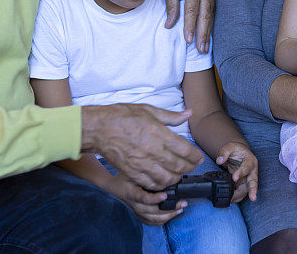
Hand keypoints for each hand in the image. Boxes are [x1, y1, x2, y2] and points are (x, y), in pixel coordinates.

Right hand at [82, 104, 203, 189]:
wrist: (98, 128)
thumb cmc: (122, 116)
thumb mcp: (149, 110)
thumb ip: (171, 116)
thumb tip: (189, 113)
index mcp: (159, 134)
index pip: (185, 150)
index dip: (195, 156)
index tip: (199, 158)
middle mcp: (153, 150)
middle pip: (179, 166)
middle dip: (189, 168)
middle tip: (191, 167)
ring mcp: (142, 163)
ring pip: (167, 178)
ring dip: (176, 178)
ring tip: (178, 174)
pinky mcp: (132, 172)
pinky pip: (151, 184)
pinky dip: (160, 185)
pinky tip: (162, 180)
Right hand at [104, 172, 187, 225]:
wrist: (113, 187)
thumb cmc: (123, 177)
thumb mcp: (130, 171)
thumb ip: (143, 171)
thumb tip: (160, 168)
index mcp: (131, 193)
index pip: (143, 198)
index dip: (154, 198)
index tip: (165, 195)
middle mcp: (134, 205)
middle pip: (152, 212)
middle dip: (169, 209)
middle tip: (182, 203)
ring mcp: (137, 211)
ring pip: (153, 219)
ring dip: (168, 216)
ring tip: (180, 209)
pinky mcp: (139, 214)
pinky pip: (151, 222)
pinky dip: (162, 220)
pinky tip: (172, 215)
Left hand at [162, 0, 214, 52]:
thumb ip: (171, 6)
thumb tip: (169, 25)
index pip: (192, 10)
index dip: (190, 26)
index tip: (188, 40)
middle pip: (205, 16)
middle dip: (203, 34)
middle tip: (201, 49)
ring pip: (210, 16)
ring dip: (207, 32)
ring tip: (205, 48)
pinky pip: (211, 12)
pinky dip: (209, 25)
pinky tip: (207, 36)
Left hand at [216, 141, 257, 202]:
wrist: (239, 154)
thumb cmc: (236, 150)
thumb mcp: (230, 147)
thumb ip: (224, 152)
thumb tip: (219, 160)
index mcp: (250, 161)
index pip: (246, 167)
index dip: (241, 173)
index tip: (234, 178)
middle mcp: (252, 171)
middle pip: (253, 181)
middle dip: (253, 190)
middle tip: (252, 197)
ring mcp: (248, 179)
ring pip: (247, 189)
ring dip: (241, 195)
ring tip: (232, 199)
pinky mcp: (243, 184)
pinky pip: (242, 192)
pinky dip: (237, 197)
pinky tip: (231, 199)